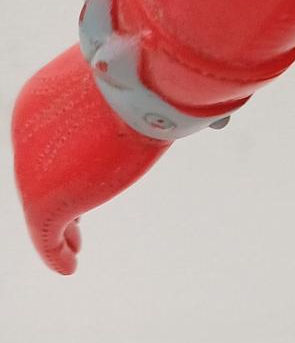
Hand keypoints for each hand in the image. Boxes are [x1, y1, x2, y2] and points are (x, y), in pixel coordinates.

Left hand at [12, 45, 167, 274]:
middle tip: (74, 230)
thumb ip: (166, 105)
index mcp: (45, 98)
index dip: (64, 169)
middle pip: (43, 174)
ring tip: (73, 251)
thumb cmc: (154, 75)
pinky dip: (55, 253)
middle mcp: (28, 131)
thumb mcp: (152, 89)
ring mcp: (31, 166)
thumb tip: (219, 119)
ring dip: (60, 232)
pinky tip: (67, 268)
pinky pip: (46, 236)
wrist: (137, 83)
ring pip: (44, 206)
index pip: (51, 142)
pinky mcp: (45, 198)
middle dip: (61, 202)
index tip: (81, 190)